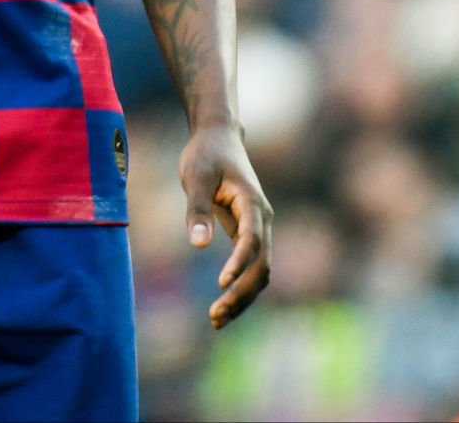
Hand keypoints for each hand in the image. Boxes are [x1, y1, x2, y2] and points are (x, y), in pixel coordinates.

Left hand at [180, 122, 272, 328]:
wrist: (220, 138)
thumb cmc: (206, 154)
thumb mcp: (195, 176)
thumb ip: (198, 209)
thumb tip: (199, 245)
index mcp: (252, 203)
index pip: (252, 240)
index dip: (239, 264)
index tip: (221, 283)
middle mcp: (263, 220)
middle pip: (262, 265)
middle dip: (242, 293)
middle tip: (214, 315)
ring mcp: (259, 229)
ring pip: (261, 272)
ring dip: (243, 298)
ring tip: (216, 320)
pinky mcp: (249, 235)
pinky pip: (251, 268)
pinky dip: (241, 288)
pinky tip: (222, 305)